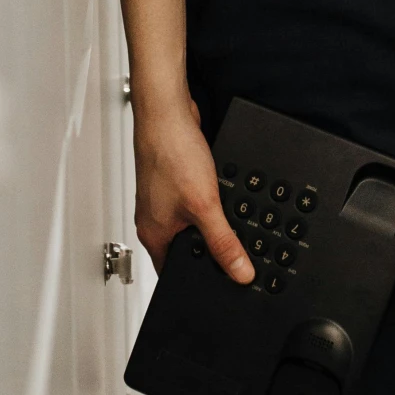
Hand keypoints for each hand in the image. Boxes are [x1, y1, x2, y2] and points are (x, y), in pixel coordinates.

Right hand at [133, 92, 254, 283]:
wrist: (166, 111)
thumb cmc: (170, 152)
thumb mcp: (205, 206)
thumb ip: (223, 242)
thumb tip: (240, 273)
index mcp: (154, 235)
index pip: (175, 273)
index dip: (200, 280)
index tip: (224, 283)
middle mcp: (155, 219)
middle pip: (186, 248)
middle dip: (209, 249)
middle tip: (232, 248)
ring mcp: (163, 198)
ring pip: (191, 222)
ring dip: (210, 221)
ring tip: (225, 214)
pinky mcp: (174, 180)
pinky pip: (194, 201)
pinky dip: (208, 200)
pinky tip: (218, 190)